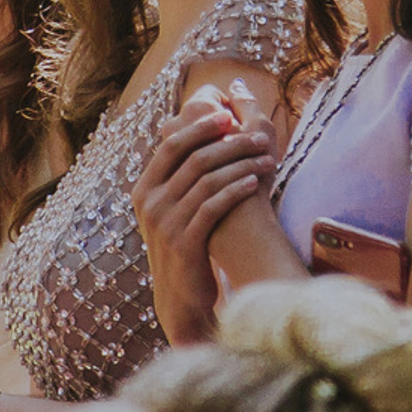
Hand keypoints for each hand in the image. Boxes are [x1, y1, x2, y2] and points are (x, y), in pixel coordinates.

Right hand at [137, 104, 274, 345]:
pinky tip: (256, 182)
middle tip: (260, 135)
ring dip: (242, 165)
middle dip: (229, 142)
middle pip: (193, 158)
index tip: (229, 115)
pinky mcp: (185, 242)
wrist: (180, 296)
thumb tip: (198, 135)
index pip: (171, 144)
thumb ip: (178, 178)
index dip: (201, 126)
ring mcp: (165, 223)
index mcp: (144, 189)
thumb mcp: (171, 210)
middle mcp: (150, 203)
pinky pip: (213, 206)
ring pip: (208, 180)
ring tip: (268, 159)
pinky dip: (236, 190)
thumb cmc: (186, 244)